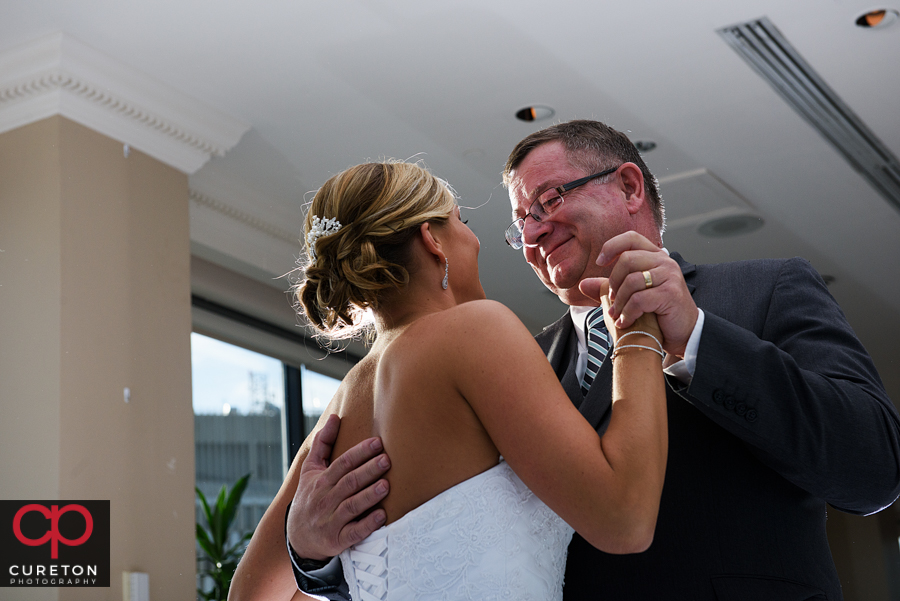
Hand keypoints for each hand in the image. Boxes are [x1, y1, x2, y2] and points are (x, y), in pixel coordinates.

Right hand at [286, 414, 390, 560]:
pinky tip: (381, 516)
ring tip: (386, 485)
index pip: (343, 463)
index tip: (377, 443)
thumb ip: (323, 443)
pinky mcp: (337, 539)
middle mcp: (325, 499)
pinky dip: (367, 525)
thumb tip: (334, 417)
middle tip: (387, 460)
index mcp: (322, 480)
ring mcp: (331, 520)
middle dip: (368, 471)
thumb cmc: (309, 496)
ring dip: (369, 496)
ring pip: (352, 506)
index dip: (360, 453)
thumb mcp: (311, 469)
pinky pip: (353, 532)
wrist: (297, 536)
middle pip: (349, 482)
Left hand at [594, 231, 697, 357]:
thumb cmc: (656, 312)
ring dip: (619, 302)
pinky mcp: (671, 293)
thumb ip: (607, 288)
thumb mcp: (627, 297)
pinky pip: (639, 299)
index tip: (600, 263)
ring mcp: (670, 276)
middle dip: (613, 282)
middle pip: (627, 259)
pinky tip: (625, 322)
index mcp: (655, 256)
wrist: (683, 332)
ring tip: (617, 314)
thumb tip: (582, 284)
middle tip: (611, 299)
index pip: (631, 238)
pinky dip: (627, 313)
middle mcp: (664, 262)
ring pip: (632, 280)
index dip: (612, 246)